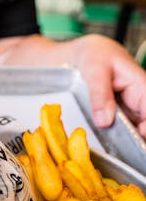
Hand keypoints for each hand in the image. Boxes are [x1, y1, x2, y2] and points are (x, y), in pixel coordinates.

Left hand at [0, 33, 145, 137]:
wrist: (62, 57)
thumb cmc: (83, 53)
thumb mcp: (92, 65)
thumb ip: (100, 92)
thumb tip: (106, 121)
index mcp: (136, 79)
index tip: (140, 133)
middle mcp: (132, 94)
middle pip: (142, 119)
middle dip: (136, 135)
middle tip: (123, 148)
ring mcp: (121, 106)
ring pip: (129, 128)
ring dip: (122, 139)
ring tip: (109, 146)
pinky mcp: (107, 114)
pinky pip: (113, 129)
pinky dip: (109, 137)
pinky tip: (99, 142)